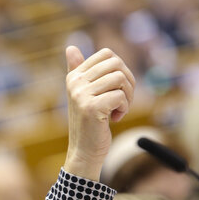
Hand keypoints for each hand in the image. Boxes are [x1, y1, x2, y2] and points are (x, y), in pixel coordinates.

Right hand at [63, 46, 134, 180]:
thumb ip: (79, 71)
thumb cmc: (89, 123)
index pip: (107, 54)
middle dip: (128, 81)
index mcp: (74, 76)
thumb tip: (70, 48)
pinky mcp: (91, 107)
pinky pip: (120, 96)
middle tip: (123, 100)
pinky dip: (124, 108)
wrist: (84, 151)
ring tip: (119, 109)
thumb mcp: (84, 94)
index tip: (117, 88)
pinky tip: (115, 118)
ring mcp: (81, 94)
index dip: (121, 69)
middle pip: (117, 64)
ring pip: (120, 79)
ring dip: (127, 96)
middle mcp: (75, 82)